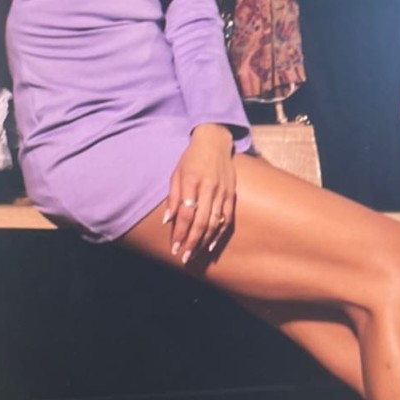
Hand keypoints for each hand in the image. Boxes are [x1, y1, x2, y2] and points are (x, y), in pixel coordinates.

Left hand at [163, 125, 235, 264]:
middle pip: (201, 222)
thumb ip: (173, 197)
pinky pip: (227, 218)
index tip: (174, 247)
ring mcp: (222, 192)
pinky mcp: (231, 194)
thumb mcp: (176, 173)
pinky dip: (220, 233)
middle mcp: (209, 187)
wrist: (214, 142)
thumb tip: (168, 221)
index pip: (186, 213)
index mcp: (192, 181)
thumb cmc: (191, 158)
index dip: (180, 233)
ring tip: (195, 254)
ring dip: (204, 241)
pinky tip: (211, 245)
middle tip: (185, 257)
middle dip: (192, 242)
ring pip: (214, 223)